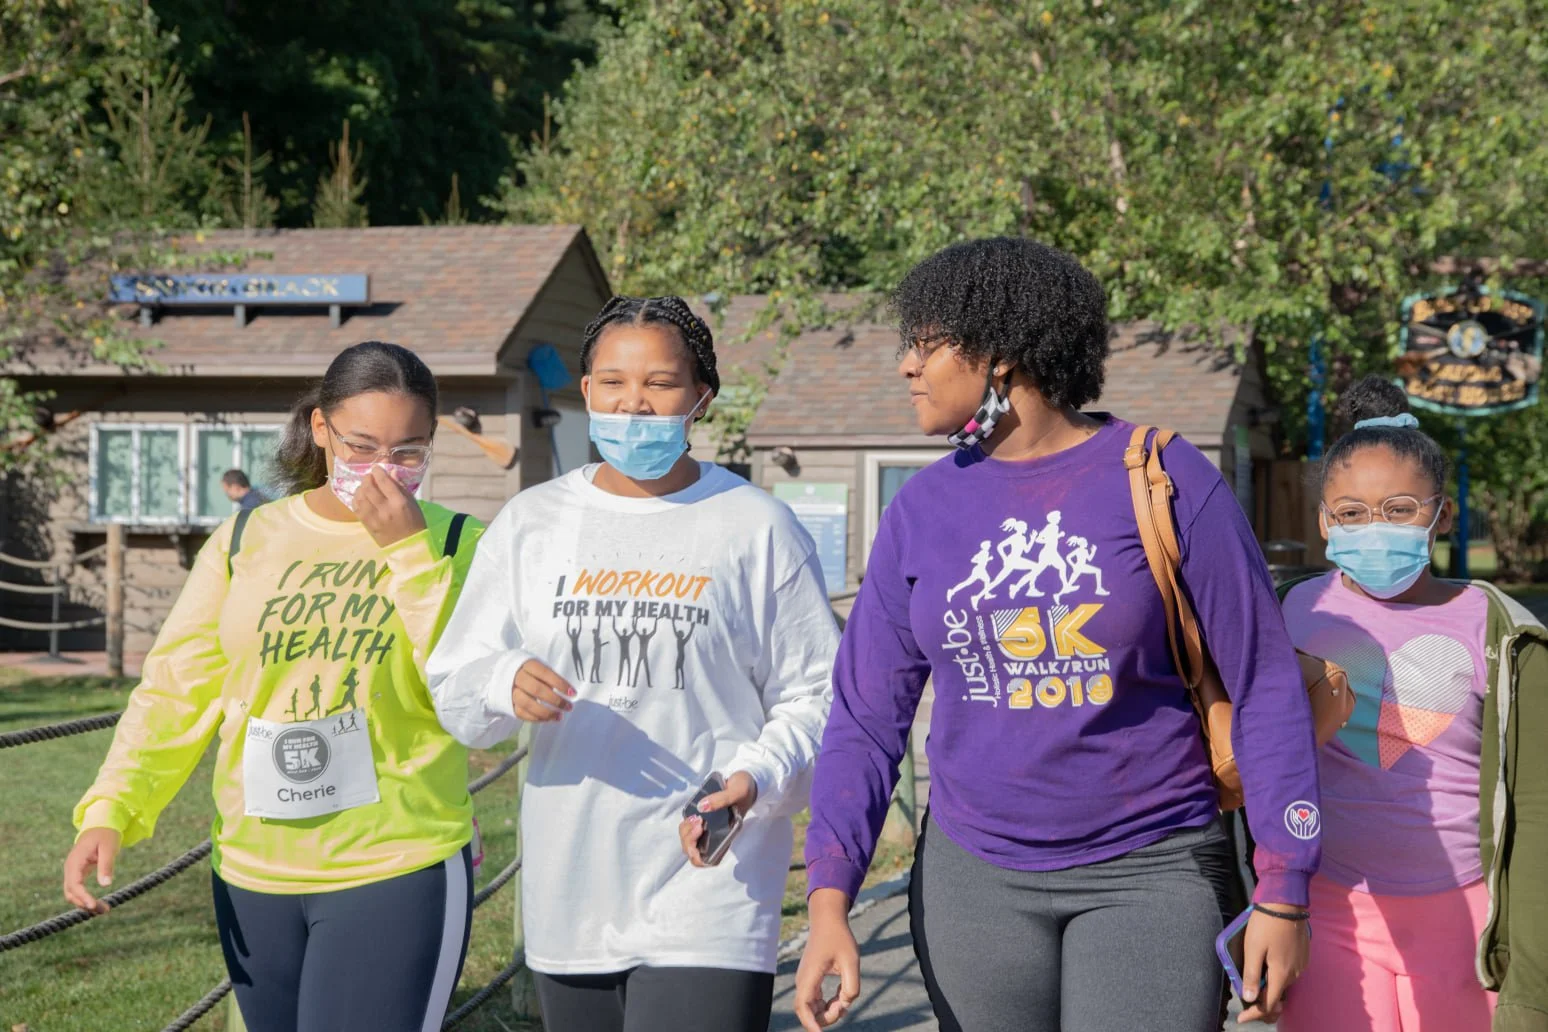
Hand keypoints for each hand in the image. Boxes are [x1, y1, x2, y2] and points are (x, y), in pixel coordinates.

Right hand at [63, 828, 120, 914]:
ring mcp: (72, 871)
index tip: (94, 906)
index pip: (74, 884)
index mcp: (75, 861)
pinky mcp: (78, 873)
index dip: (83, 897)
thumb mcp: (109, 847)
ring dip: (85, 903)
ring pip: (73, 893)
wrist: (100, 824)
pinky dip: (86, 898)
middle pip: (71, 892)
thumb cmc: (105, 834)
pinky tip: (98, 904)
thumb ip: (106, 865)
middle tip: (104, 910)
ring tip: (104, 910)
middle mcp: (70, 868)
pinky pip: (78, 889)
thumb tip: (105, 885)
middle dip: (85, 903)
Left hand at [354, 466, 426, 546]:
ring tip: (365, 486)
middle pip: (369, 487)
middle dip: (367, 478)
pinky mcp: (367, 524)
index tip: (376, 468)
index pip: (384, 482)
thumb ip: (400, 487)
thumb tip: (391, 472)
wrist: (408, 546)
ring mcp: (374, 518)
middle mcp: (385, 509)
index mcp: (399, 502)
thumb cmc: (414, 522)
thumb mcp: (412, 503)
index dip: (378, 472)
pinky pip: (356, 507)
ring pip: (360, 496)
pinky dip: (356, 499)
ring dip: (361, 488)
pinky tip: (361, 497)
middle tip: (370, 476)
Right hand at [511, 659, 574, 722]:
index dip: (560, 684)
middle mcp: (517, 677)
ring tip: (560, 716)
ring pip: (528, 704)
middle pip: (537, 690)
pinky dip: (537, 718)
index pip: (545, 673)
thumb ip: (550, 678)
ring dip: (546, 713)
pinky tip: (549, 719)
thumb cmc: (530, 671)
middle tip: (569, 707)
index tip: (573, 693)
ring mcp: (511, 691)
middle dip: (555, 700)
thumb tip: (568, 693)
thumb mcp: (539, 668)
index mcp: (527, 665)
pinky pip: (522, 714)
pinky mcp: (508, 704)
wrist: (503, 673)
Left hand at [678, 771, 757, 865]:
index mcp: (728, 836)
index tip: (698, 840)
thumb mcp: (737, 791)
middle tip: (697, 821)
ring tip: (695, 817)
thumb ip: (721, 799)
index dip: (698, 857)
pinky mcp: (703, 819)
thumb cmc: (745, 789)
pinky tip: (692, 814)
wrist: (744, 781)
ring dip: (686, 832)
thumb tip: (701, 807)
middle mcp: (717, 836)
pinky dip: (686, 825)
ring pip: (689, 841)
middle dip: (689, 840)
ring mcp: (709, 829)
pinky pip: (688, 829)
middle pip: (695, 851)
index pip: (710, 859)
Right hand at [795, 889, 861, 1030]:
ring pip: (810, 1008)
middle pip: (807, 1011)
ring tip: (843, 1000)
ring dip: (826, 1012)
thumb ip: (852, 986)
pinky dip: (825, 1005)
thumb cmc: (839, 938)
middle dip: (825, 1018)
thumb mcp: (852, 961)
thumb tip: (846, 1004)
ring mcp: (805, 981)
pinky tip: (839, 1000)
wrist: (828, 920)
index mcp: (810, 976)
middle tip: (843, 1006)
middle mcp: (803, 981)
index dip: (811, 1024)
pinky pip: (814, 1001)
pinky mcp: (810, 980)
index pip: (803, 1006)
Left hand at [1238, 905, 1309, 1023]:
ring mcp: (1301, 964)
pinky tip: (1267, 971)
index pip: (1269, 1003)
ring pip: (1284, 984)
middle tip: (1247, 1006)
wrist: (1286, 902)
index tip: (1241, 1018)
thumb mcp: (1253, 948)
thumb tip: (1250, 999)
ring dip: (1270, 989)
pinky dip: (1278, 977)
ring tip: (1254, 986)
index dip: (1255, 1014)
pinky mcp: (1303, 955)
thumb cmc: (1266, 923)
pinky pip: (1289, 973)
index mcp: (1282, 973)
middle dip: (1262, 1003)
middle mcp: (1295, 973)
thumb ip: (1252, 975)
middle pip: (1278, 996)